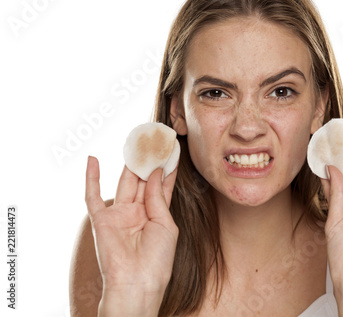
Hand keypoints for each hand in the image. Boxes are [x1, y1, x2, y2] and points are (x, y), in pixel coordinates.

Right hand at [85, 156, 178, 315]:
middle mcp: (137, 212)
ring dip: (129, 163)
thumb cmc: (157, 259)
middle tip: (154, 140)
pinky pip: (93, 196)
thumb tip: (155, 172)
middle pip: (143, 180)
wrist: (138, 282)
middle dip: (149, 160)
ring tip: (136, 142)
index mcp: (155, 215)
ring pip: (124, 182)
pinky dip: (91, 178)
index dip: (166, 168)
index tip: (172, 149)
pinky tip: (93, 159)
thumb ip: (158, 197)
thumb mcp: (166, 224)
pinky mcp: (102, 220)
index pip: (161, 186)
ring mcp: (119, 215)